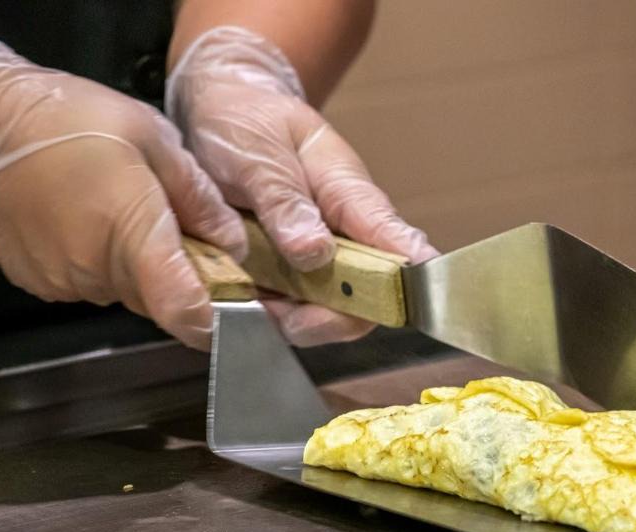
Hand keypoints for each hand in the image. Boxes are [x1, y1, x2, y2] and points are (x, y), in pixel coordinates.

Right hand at [0, 39, 245, 349]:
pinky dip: (105, 262)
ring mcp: (65, 280)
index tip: (240, 309)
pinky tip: (93, 219)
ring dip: (142, 266)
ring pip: (130, 292)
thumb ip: (199, 198)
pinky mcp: (41, 280)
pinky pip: (94, 283)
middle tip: (180, 229)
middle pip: (163, 300)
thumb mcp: (153, 139)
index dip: (221, 321)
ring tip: (125, 211)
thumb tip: (233, 243)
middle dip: (184, 275)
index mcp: (131, 236)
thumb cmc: (68, 118)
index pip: (186, 311)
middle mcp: (97, 270)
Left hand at [166, 26, 437, 345]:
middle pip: (368, 296)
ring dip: (293, 320)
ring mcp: (320, 258)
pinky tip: (242, 297)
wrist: (219, 109)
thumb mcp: (258, 151)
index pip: (395, 240)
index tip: (416, 300)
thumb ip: (284, 200)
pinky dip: (269, 314)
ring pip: (329, 313)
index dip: (409, 275)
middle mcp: (345, 234)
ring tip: (250, 300)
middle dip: (330, 317)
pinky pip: (293, 311)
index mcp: (349, 194)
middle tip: (281, 312)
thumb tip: (315, 252)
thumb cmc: (247, 119)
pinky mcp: (292, 274)